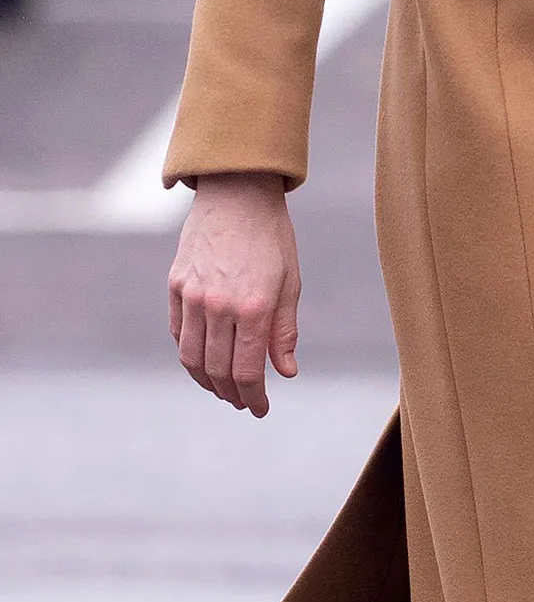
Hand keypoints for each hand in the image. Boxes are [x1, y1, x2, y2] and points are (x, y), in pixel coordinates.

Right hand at [168, 173, 300, 415]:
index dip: (253, 397)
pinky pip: (178, 333)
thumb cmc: (271, 237)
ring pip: (192, 358)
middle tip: (243, 403)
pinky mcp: (175, 286)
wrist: (237, 192)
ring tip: (223, 389)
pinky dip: (189, 354)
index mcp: (254, 306)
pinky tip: (203, 360)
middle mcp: (219, 305)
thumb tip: (285, 373)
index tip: (260, 408)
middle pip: (218, 370)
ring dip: (207, 382)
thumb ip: (284, 331)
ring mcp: (192, 296)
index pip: (247, 371)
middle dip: (232, 395)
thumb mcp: (290, 282)